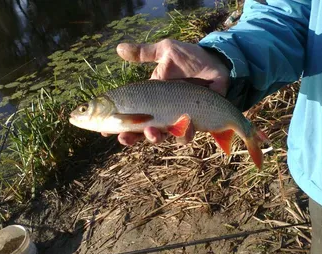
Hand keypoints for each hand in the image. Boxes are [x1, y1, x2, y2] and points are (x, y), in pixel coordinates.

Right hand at [102, 39, 229, 145]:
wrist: (216, 62)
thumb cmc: (191, 57)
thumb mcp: (165, 51)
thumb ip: (144, 53)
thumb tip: (118, 48)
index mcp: (151, 98)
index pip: (130, 115)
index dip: (117, 125)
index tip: (105, 131)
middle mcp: (162, 112)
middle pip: (142, 132)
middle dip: (132, 137)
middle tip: (124, 137)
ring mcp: (178, 119)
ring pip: (163, 137)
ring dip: (154, 137)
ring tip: (152, 131)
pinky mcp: (195, 122)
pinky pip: (186, 134)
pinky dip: (183, 132)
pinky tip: (182, 123)